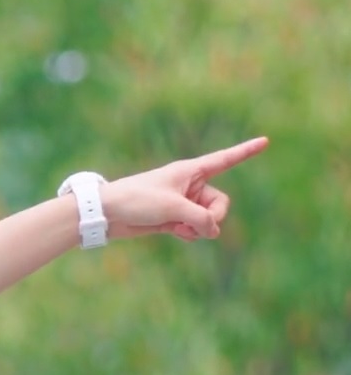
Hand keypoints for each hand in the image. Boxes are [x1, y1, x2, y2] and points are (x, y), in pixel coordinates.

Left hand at [100, 136, 268, 241]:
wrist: (107, 214)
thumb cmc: (137, 200)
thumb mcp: (173, 207)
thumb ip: (200, 218)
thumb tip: (213, 231)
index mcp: (191, 170)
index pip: (225, 159)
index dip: (246, 151)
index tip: (266, 140)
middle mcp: (190, 185)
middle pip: (220, 203)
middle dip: (213, 217)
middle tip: (198, 224)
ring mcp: (183, 203)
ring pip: (208, 219)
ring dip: (198, 228)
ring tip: (177, 227)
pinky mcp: (173, 219)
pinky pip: (195, 228)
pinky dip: (190, 233)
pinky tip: (175, 233)